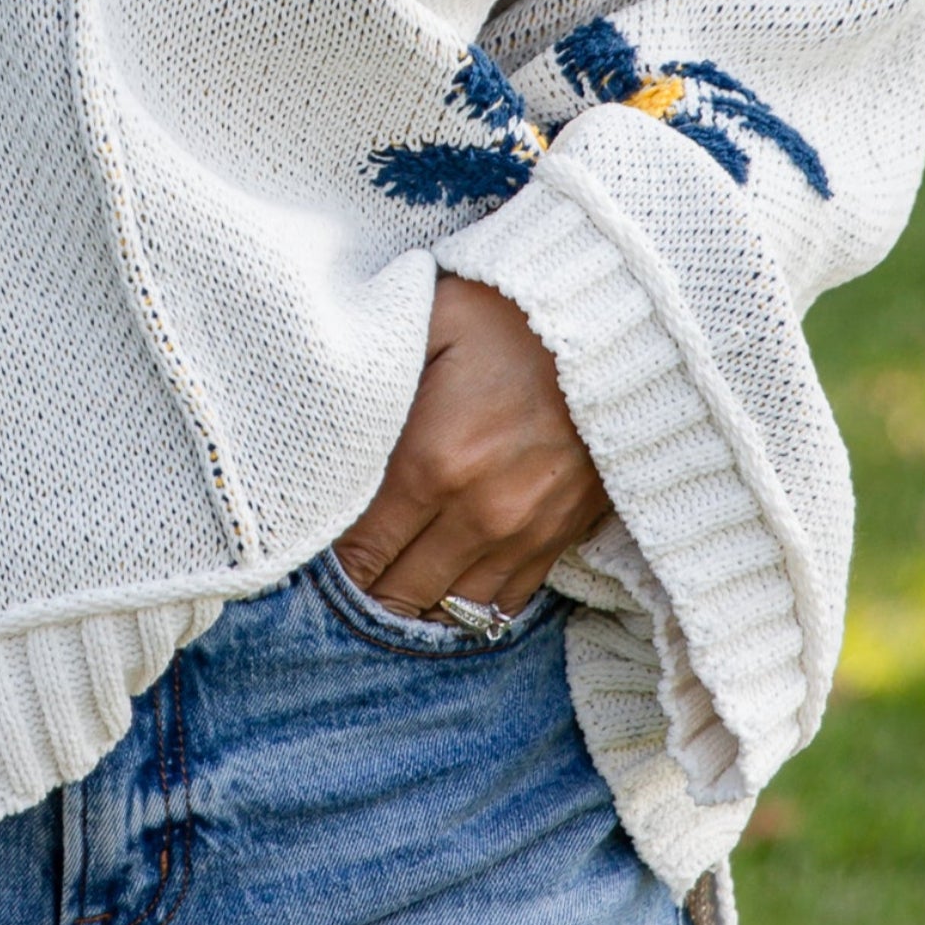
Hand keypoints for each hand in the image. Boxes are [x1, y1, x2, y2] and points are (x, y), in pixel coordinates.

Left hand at [336, 273, 610, 624]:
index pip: (360, 550)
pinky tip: (441, 597)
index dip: (328, 563)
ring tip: (383, 597)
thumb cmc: (509, 315)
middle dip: (361, 594)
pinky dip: (468, 608)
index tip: (308, 558)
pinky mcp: (558, 538)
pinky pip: (503, 603)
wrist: (617, 326)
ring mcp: (522, 534)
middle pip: (397, 592)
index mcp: (432, 462)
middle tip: (336, 586)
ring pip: (450, 610)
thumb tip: (326, 429)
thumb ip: (375, 379)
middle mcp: (476, 513)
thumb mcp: (426, 323)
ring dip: (411, 609)